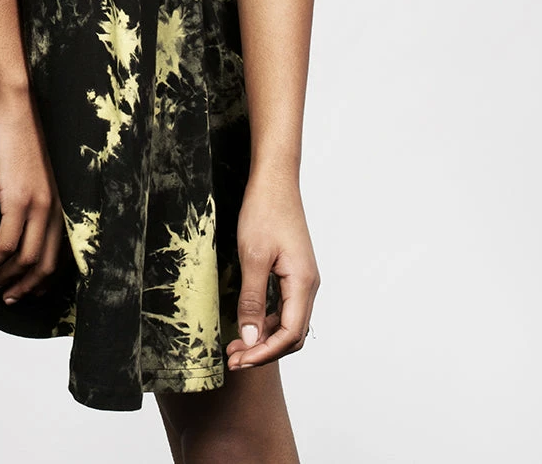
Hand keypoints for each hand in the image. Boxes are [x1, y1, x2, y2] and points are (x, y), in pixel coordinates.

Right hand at [0, 87, 65, 303]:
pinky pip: (6, 244)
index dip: (44, 281)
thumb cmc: (23, 139)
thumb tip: (22, 227)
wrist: (18, 111)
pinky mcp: (18, 200)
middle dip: (25, 287)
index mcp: (62, 205)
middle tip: (7, 297)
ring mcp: (38, 206)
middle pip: (45, 265)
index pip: (60, 256)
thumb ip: (36, 201)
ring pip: (26, 260)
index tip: (28, 292)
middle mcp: (56, 210)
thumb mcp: (36, 177)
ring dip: (6, 277)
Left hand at [225, 167, 319, 370]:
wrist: (274, 180)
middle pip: (292, 334)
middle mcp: (308, 285)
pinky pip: (283, 306)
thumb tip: (250, 337)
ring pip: (287, 322)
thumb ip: (252, 300)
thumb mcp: (252, 257)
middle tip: (233, 359)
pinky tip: (246, 323)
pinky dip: (265, 320)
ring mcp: (302, 278)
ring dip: (263, 337)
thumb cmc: (264, 211)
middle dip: (263, 350)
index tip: (239, 361)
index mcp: (303, 283)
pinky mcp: (293, 271)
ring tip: (235, 345)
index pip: (289, 335)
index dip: (264, 353)